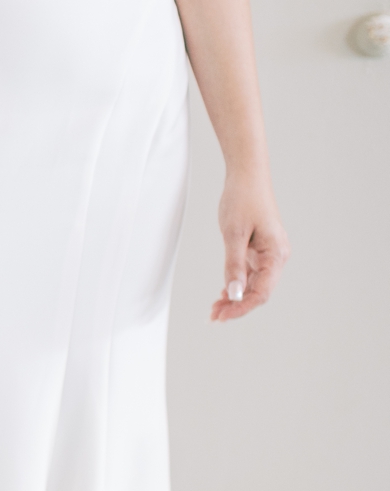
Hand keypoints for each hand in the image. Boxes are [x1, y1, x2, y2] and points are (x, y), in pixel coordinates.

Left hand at [210, 171, 288, 320]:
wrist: (247, 174)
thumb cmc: (243, 199)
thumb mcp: (234, 233)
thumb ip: (235, 265)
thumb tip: (235, 294)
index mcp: (276, 255)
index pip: (262, 293)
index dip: (242, 307)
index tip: (222, 315)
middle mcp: (277, 257)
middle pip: (259, 291)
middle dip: (237, 305)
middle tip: (213, 315)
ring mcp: (269, 253)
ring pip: (254, 283)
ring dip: (236, 296)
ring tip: (215, 308)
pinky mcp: (261, 249)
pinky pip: (251, 272)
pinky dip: (238, 282)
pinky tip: (225, 292)